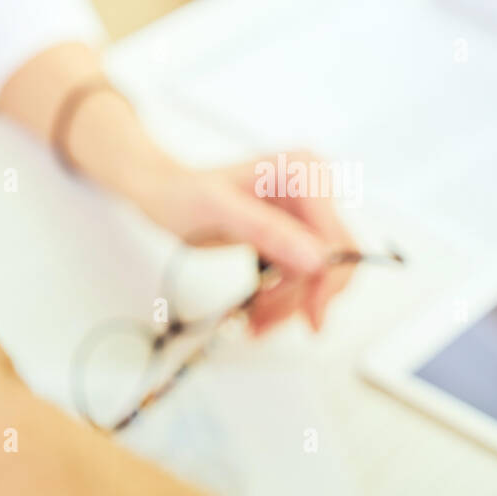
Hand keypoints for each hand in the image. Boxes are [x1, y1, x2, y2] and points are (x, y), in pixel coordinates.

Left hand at [135, 152, 357, 333]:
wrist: (160, 192)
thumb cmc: (181, 192)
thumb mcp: (218, 210)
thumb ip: (268, 230)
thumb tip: (316, 259)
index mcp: (304, 173)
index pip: (336, 239)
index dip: (328, 282)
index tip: (311, 317)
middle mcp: (311, 191)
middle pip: (331, 261)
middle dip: (300, 298)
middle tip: (263, 323)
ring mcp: (301, 215)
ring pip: (314, 275)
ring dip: (286, 305)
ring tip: (252, 322)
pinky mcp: (288, 235)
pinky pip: (298, 276)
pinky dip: (279, 298)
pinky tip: (257, 309)